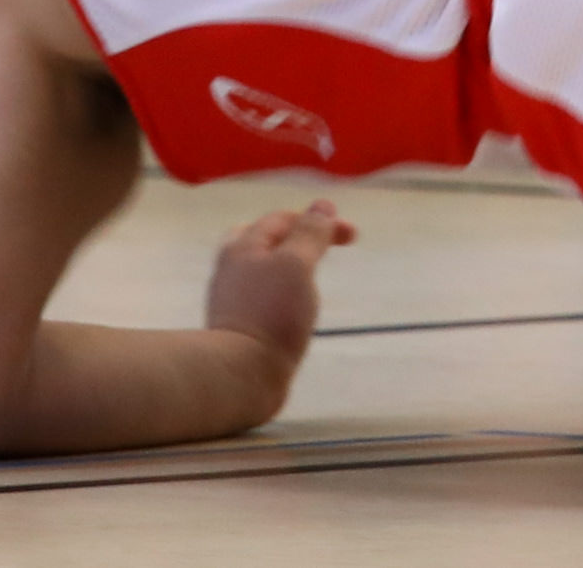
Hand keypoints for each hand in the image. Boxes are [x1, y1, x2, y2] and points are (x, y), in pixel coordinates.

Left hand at [203, 197, 354, 380]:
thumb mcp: (297, 265)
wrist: (239, 375)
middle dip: (292, 238)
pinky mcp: (235, 328)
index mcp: (243, 246)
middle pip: (261, 240)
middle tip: (320, 248)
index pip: (283, 219)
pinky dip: (279, 293)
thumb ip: (310, 234)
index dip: (320, 220)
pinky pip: (259, 298)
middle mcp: (231, 268)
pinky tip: (290, 310)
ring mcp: (230, 300)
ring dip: (286, 267)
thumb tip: (322, 206)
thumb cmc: (270, 314)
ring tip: (309, 280)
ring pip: (259, 271)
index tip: (352, 236)